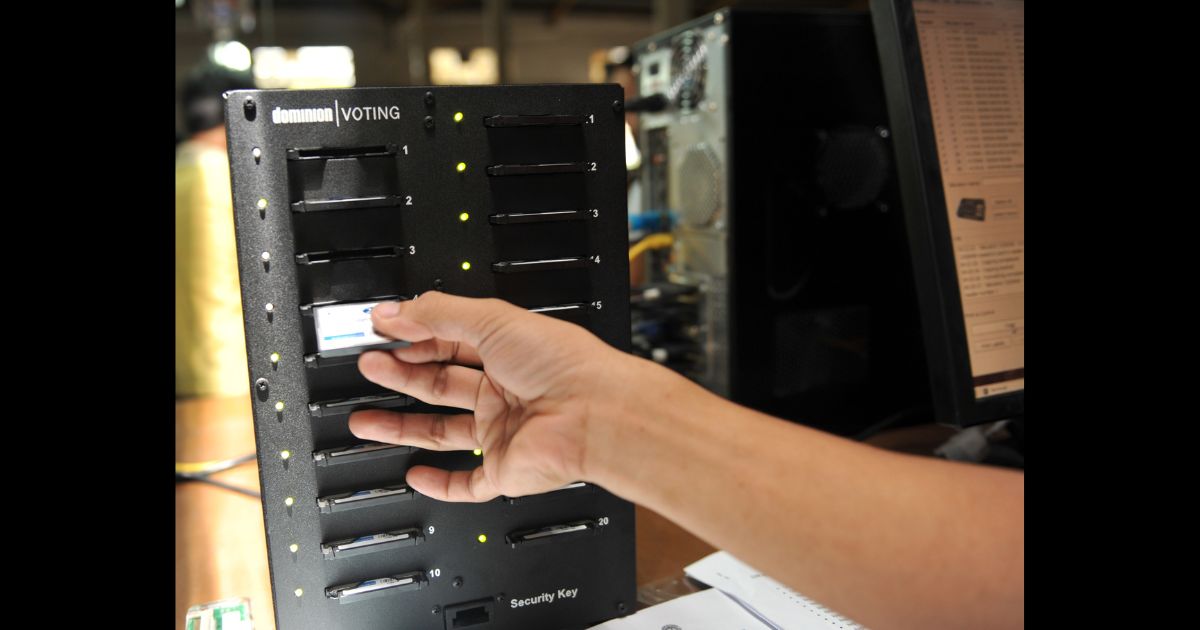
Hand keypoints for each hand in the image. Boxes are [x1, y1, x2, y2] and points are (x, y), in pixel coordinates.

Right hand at [348, 292, 629, 501]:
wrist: (597, 414)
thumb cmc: (563, 363)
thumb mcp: (492, 320)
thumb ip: (438, 314)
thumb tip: (394, 312)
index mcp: (505, 350)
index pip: (448, 341)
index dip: (413, 336)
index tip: (381, 332)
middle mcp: (504, 390)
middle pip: (439, 384)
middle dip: (401, 375)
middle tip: (368, 366)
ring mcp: (503, 431)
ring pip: (442, 432)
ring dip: (401, 427)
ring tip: (364, 419)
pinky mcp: (504, 470)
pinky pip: (467, 483)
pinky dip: (440, 484)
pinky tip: (416, 475)